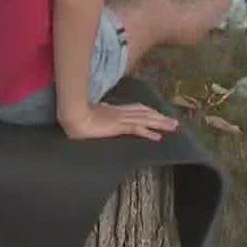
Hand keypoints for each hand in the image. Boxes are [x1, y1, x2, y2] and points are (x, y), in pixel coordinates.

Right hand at [60, 102, 179, 141]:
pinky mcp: (118, 126)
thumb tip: (98, 112)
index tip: (159, 114)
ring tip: (172, 127)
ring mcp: (121, 119)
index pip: (137, 109)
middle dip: (160, 118)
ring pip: (145, 120)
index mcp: (115, 109)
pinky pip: (137, 129)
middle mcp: (121, 112)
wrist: (73, 115)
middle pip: (146, 114)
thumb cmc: (77, 115)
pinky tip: (157, 137)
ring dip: (160, 124)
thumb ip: (97, 113)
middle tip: (174, 122)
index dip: (150, 112)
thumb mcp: (90, 113)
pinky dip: (148, 132)